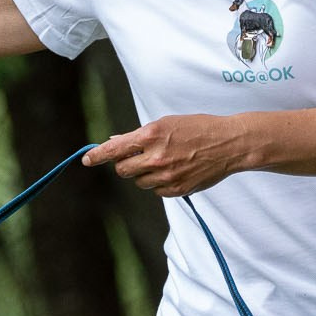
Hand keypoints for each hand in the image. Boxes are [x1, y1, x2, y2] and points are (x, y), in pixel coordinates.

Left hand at [81, 114, 247, 196]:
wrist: (228, 144)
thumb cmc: (198, 129)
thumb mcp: (166, 124)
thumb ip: (139, 136)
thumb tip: (115, 143)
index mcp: (151, 135)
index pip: (114, 150)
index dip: (97, 156)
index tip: (86, 160)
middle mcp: (156, 157)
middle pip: (123, 171)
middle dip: (126, 165)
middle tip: (139, 158)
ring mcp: (166, 176)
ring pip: (139, 182)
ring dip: (145, 174)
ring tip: (166, 162)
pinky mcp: (176, 190)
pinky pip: (156, 191)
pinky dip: (160, 184)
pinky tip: (176, 171)